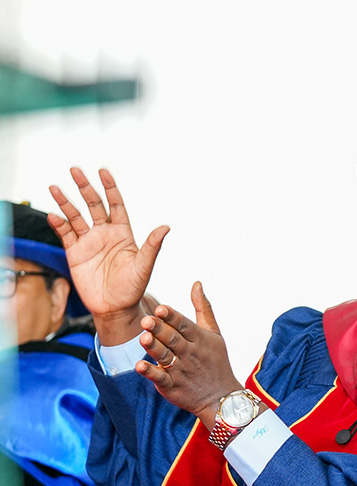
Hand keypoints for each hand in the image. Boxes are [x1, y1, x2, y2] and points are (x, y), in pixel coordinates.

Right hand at [48, 167, 169, 344]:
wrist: (115, 308)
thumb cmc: (133, 288)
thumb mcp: (145, 266)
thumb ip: (152, 245)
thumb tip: (166, 227)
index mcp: (123, 233)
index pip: (116, 205)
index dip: (110, 188)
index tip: (103, 172)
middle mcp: (105, 233)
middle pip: (93, 205)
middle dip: (85, 187)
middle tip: (75, 170)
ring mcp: (89, 242)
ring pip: (75, 216)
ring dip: (65, 202)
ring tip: (55, 188)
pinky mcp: (75, 253)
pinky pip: (65, 234)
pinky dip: (59, 224)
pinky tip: (54, 215)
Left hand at [135, 281, 242, 426]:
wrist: (222, 399)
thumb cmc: (216, 362)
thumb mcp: (215, 334)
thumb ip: (203, 308)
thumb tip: (196, 283)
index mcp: (200, 339)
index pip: (185, 325)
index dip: (173, 317)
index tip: (161, 308)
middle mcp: (191, 354)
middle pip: (173, 339)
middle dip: (160, 329)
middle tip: (146, 319)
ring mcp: (181, 371)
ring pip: (166, 357)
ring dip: (154, 348)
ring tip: (142, 337)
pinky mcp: (173, 387)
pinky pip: (161, 378)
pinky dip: (150, 372)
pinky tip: (139, 366)